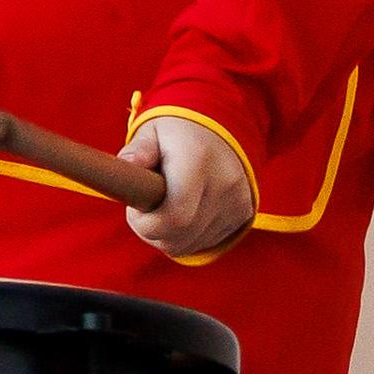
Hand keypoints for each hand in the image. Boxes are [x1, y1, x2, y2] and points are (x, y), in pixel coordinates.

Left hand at [120, 113, 256, 260]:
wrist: (220, 129)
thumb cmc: (174, 135)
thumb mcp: (151, 133)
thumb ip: (139, 149)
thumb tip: (129, 162)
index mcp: (197, 161)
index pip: (174, 217)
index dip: (145, 224)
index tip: (133, 209)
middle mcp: (224, 184)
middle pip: (179, 236)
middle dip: (150, 232)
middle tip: (141, 212)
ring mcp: (238, 201)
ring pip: (190, 244)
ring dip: (167, 237)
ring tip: (160, 211)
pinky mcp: (243, 214)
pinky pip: (206, 242)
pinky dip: (186, 237)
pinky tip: (181, 214)